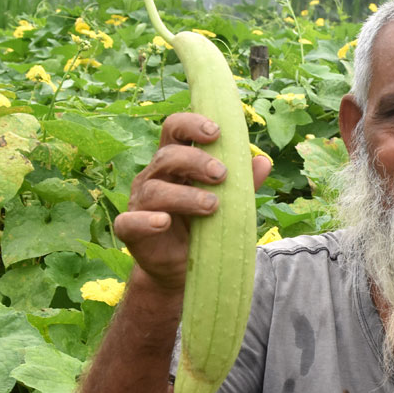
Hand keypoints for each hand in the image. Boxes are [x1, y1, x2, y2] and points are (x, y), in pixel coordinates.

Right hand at [113, 112, 271, 290]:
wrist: (185, 268)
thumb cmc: (205, 225)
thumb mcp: (229, 202)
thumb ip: (243, 183)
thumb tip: (263, 161)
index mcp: (175, 162)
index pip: (174, 130)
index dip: (192, 124)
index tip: (216, 131)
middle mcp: (154, 177)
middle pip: (168, 157)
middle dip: (196, 161)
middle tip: (222, 174)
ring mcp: (140, 203)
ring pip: (155, 190)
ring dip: (185, 195)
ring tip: (212, 206)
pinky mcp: (131, 230)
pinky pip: (129, 222)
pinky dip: (145, 221)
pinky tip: (163, 221)